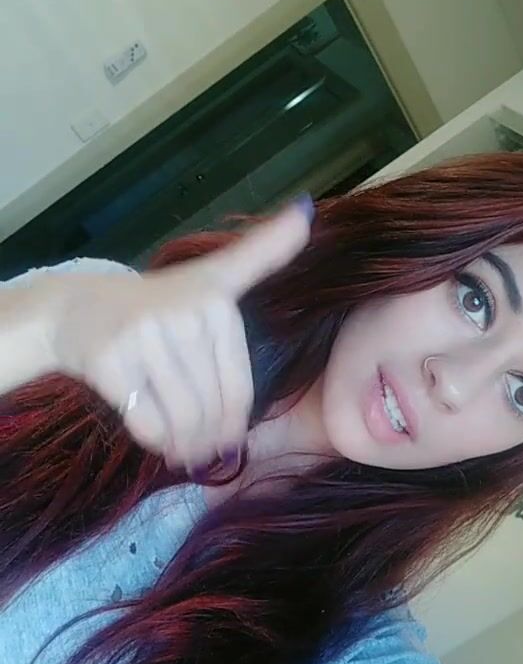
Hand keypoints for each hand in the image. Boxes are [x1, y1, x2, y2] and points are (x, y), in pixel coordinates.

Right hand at [51, 204, 310, 466]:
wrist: (74, 308)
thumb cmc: (153, 302)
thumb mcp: (211, 275)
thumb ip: (260, 254)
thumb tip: (307, 210)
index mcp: (215, 300)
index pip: (237, 387)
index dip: (234, 425)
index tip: (228, 442)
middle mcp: (183, 314)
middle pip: (209, 406)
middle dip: (208, 441)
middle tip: (201, 453)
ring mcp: (144, 336)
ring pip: (181, 417)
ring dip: (184, 447)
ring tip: (183, 453)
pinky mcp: (111, 362)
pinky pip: (147, 421)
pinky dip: (156, 442)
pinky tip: (159, 443)